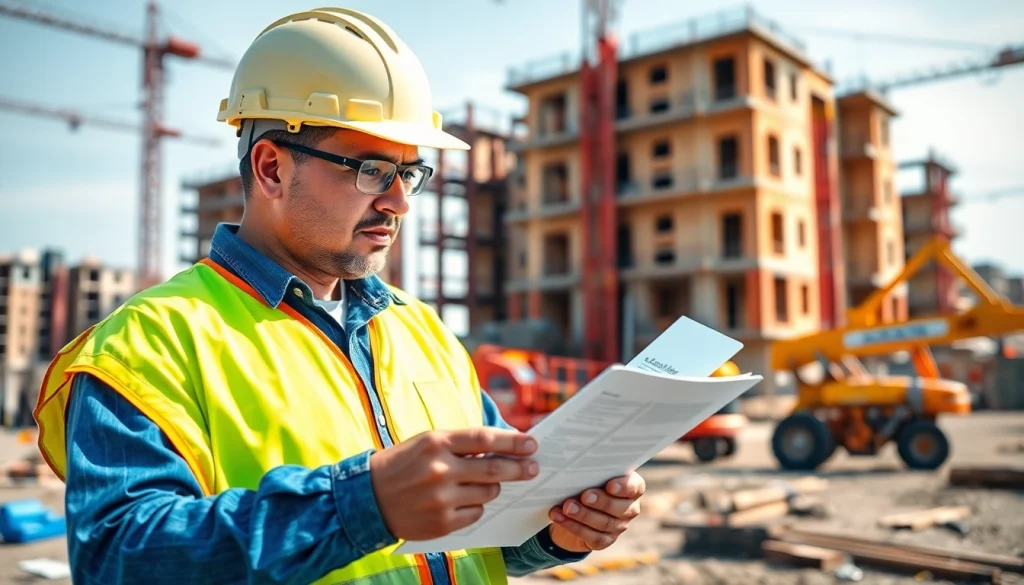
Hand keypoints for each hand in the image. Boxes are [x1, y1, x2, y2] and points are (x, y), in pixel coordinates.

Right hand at [369, 428, 538, 540]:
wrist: (368, 498)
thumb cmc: (403, 464)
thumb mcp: (427, 443)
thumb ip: (461, 444)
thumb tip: (501, 447)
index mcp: (436, 442)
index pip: (485, 438)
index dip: (513, 441)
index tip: (532, 443)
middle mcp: (440, 470)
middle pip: (494, 469)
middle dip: (519, 468)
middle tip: (534, 467)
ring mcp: (441, 499)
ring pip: (487, 492)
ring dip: (494, 487)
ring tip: (487, 483)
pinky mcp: (442, 523)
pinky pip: (475, 513)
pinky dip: (477, 506)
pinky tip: (465, 500)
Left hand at [547, 472, 644, 552]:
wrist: (571, 509)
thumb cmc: (584, 483)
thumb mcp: (588, 475)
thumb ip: (589, 470)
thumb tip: (572, 466)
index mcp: (630, 488)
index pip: (635, 487)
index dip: (625, 487)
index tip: (609, 485)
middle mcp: (628, 508)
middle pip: (620, 508)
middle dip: (601, 502)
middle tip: (584, 496)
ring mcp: (618, 527)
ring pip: (605, 523)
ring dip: (583, 514)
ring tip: (566, 507)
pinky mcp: (604, 541)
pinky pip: (592, 537)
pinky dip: (573, 526)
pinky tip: (559, 517)